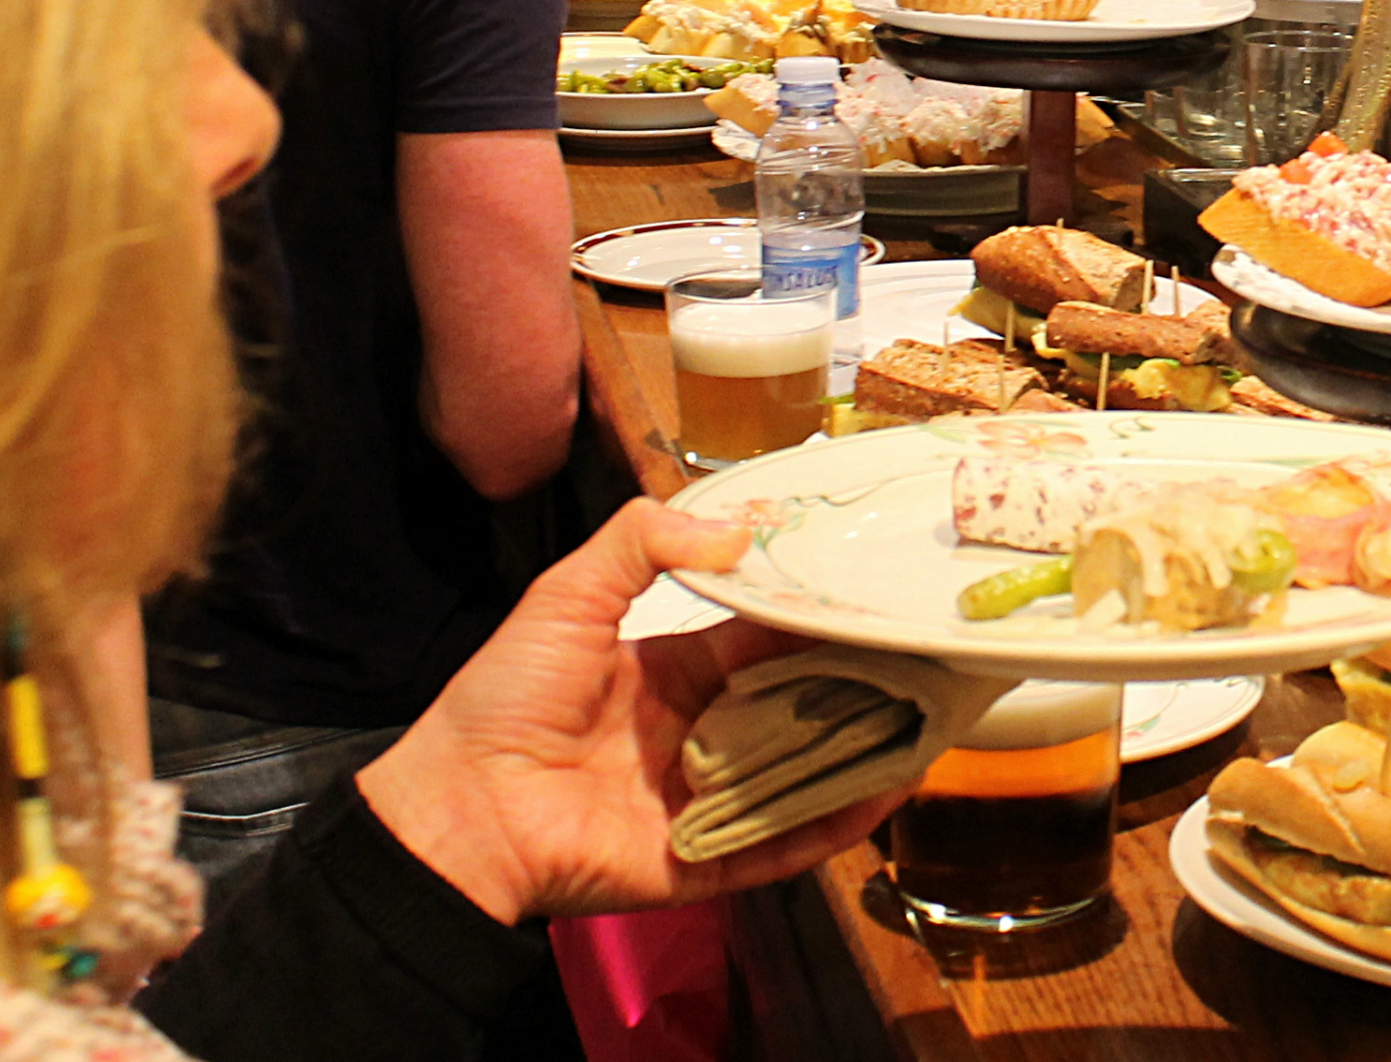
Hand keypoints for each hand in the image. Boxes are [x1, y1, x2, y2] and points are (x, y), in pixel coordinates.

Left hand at [354, 501, 897, 924]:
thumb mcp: (568, 594)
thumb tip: (740, 530)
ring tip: (929, 718)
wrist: (461, 808)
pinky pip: (784, 845)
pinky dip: (836, 824)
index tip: (870, 593)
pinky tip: (887, 793)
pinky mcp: (705, 861)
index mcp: (672, 670)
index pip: (763, 637)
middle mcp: (699, 732)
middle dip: (856, 681)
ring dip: (862, 750)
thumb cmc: (506, 697)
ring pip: (803, 773)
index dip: (815, 617)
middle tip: (923, 653)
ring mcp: (707, 800)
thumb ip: (642, 542)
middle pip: (797, 704)